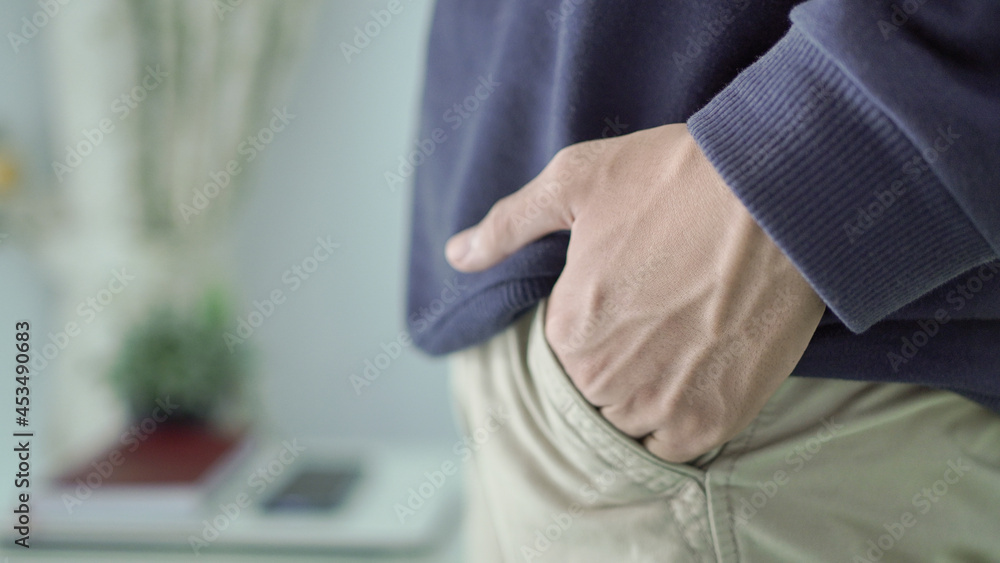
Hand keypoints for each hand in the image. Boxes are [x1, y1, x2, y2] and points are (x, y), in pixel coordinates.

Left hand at [445, 123, 824, 462]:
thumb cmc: (674, 178)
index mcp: (569, 330)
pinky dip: (677, 422)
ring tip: (681, 342)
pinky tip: (696, 377)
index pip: (558, 355)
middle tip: (659, 315)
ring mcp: (663, 405)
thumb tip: (457, 254)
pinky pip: (675, 447)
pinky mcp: (715, 418)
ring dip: (646, 394)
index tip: (624, 295)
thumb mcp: (574, 180)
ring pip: (631, 423)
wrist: (779, 192)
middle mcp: (607, 379)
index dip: (589, 326)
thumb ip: (508, 225)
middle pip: (592, 393)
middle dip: (615, 362)